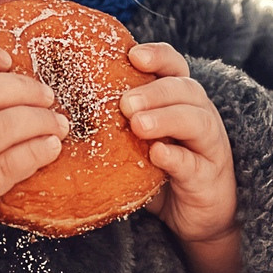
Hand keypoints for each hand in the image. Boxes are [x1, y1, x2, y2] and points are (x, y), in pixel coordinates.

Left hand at [121, 42, 240, 272]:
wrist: (197, 216)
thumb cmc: (162, 169)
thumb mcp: (139, 140)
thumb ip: (119, 121)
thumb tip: (64, 105)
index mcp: (181, 101)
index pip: (175, 67)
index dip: (158, 56)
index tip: (133, 56)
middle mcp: (200, 116)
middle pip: (186, 90)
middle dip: (155, 92)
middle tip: (125, 103)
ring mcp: (208, 146)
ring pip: (196, 121)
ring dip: (166, 119)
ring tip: (138, 125)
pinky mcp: (207, 177)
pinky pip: (194, 163)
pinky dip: (176, 156)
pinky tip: (157, 154)